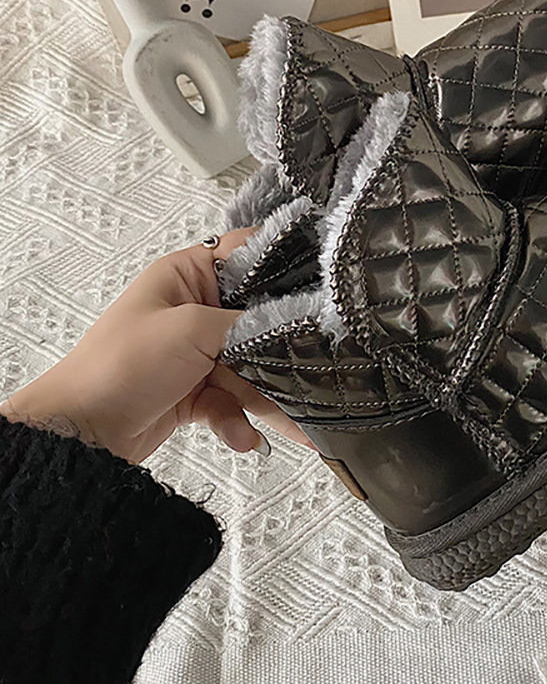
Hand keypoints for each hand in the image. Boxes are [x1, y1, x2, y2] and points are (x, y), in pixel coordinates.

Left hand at [0, 229, 313, 463]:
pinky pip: (234, 400)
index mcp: (188, 276)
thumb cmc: (119, 367)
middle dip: (280, 346)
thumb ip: (248, 323)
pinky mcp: (195, 390)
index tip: (323, 282)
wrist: (80, 435)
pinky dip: (240, 420)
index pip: (247, 254)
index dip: (285, 264)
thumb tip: (293, 323)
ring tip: (292, 419)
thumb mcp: (191, 330)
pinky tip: (242, 436)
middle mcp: (193, 309)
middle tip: (312, 360)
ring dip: (266, 395)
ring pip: (251, 366)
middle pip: (257, 318)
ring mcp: (195, 352)